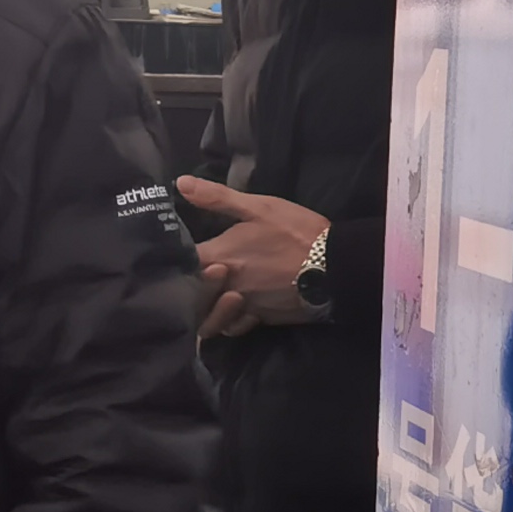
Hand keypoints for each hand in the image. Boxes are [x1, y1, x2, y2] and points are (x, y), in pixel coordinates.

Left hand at [175, 175, 325, 339]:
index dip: (175, 260)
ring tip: (210, 296)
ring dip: (206, 309)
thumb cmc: (297, 233)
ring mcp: (243, 307)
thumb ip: (218, 197)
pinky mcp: (261, 320)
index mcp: (220, 256)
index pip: (181, 263)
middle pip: (189, 296)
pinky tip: (232, 309)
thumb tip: (181, 183)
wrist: (337, 266)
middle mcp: (225, 286)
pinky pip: (235, 327)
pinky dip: (229, 322)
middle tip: (191, 277)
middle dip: (186, 289)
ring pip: (209, 317)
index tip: (175, 254)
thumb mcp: (259, 207)